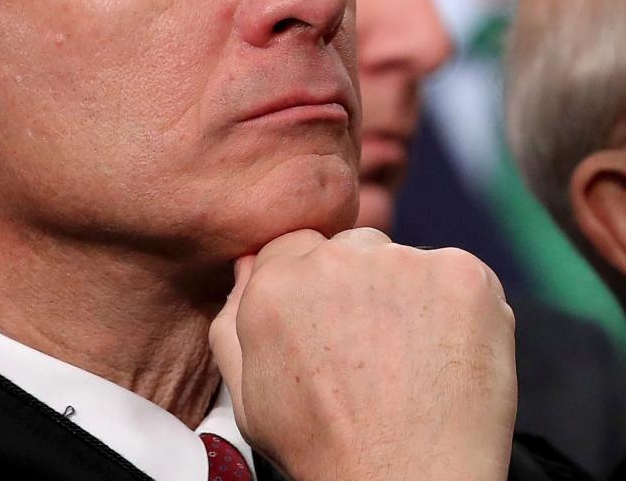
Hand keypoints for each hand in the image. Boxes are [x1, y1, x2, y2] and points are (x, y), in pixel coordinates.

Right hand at [210, 228, 516, 480]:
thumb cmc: (326, 448)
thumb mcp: (249, 396)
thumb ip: (233, 323)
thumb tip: (247, 264)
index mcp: (274, 284)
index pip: (297, 247)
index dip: (319, 289)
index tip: (336, 326)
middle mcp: (332, 260)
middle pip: (350, 248)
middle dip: (360, 285)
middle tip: (374, 349)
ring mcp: (401, 262)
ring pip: (403, 260)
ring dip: (408, 293)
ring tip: (412, 359)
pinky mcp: (460, 274)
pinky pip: (458, 274)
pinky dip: (458, 307)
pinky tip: (446, 355)